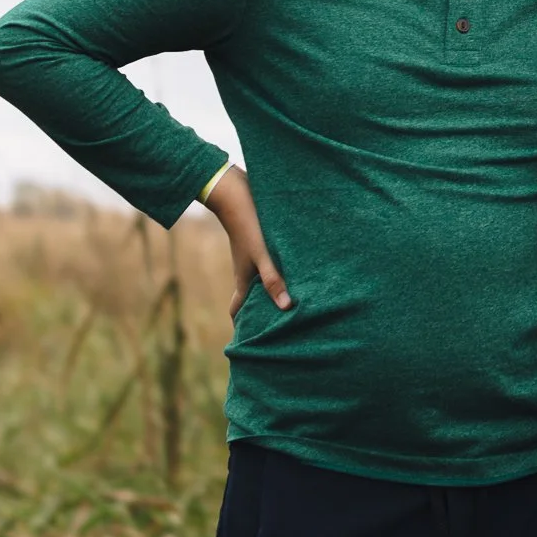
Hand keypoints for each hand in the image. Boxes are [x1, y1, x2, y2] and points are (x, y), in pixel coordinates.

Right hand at [201, 166, 290, 318]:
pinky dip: (280, 273)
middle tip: (282, 326)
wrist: (237, 193)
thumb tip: (287, 308)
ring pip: (262, 281)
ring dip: (275, 291)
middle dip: (262, 313)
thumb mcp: (263, 256)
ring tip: (297, 301)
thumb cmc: (249, 226)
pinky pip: (270, 265)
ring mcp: (254, 258)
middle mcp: (247, 271)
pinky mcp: (262, 244)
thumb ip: (274, 280)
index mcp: (244, 280)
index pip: (238, 311)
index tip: (251, 344)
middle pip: (252, 299)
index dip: (243, 327)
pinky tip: (299, 270)